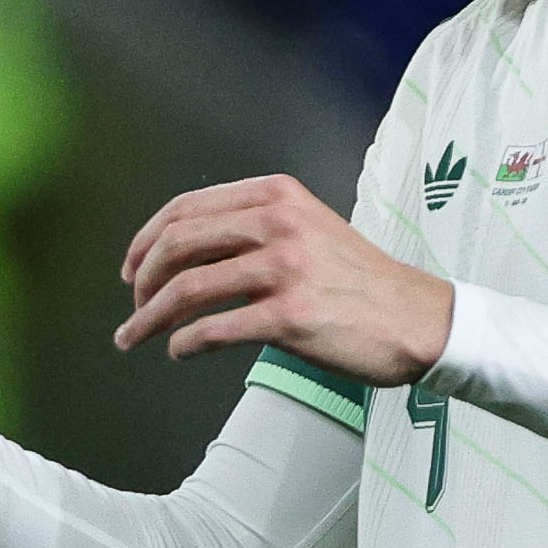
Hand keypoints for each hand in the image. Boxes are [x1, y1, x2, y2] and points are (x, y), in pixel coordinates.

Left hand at [114, 174, 452, 380]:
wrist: (417, 318)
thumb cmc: (361, 282)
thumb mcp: (309, 228)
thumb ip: (256, 226)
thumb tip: (189, 252)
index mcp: (276, 196)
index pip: (186, 208)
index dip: (146, 240)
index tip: (131, 267)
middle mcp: (278, 224)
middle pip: (177, 244)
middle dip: (141, 279)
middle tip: (132, 305)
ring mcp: (283, 269)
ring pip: (187, 289)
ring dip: (149, 318)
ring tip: (136, 336)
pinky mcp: (288, 316)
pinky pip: (214, 330)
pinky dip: (185, 344)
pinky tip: (179, 351)